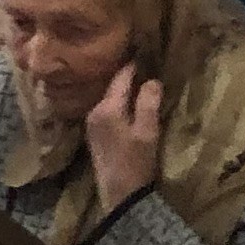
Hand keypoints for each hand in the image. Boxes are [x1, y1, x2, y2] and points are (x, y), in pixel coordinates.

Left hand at [85, 66, 163, 211]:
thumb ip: (148, 104)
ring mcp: (92, 123)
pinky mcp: (95, 133)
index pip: (120, 79)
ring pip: (109, 98)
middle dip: (127, 75)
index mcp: (106, 109)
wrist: (120, 194)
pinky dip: (119, 101)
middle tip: (144, 61)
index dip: (133, 65)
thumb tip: (151, 80)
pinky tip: (131, 101)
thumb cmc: (136, 162)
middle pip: (112, 87)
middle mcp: (94, 112)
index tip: (144, 50)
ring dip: (123, 89)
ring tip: (141, 78)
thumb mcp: (147, 132)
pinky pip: (107, 109)